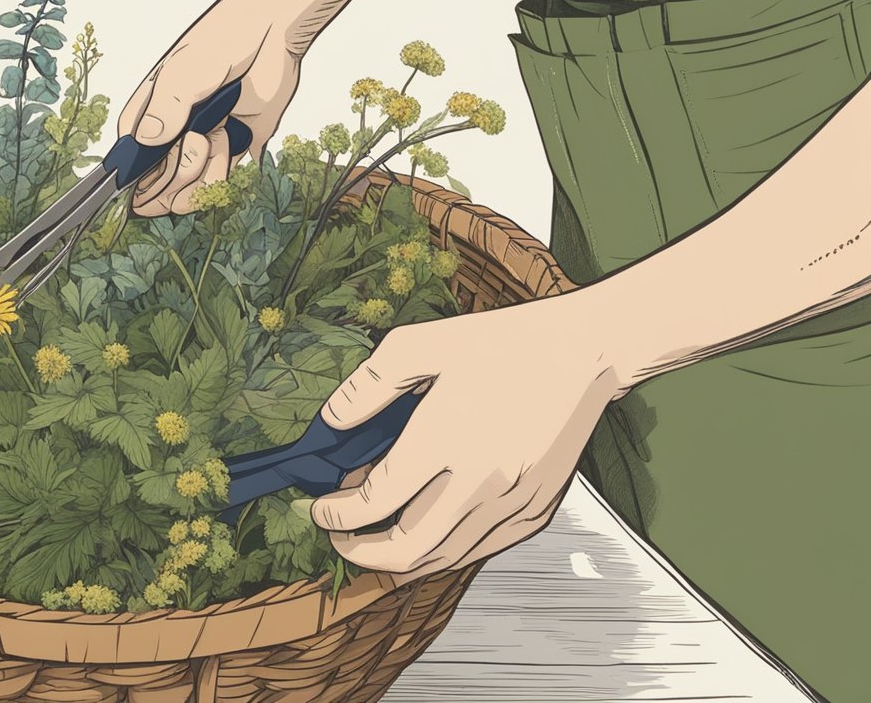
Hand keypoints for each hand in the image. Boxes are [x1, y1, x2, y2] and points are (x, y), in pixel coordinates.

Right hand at [119, 0, 300, 216]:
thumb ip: (168, 104)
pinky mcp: (231, 147)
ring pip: (188, 187)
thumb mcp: (187, 69)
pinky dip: (222, 174)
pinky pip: (217, 182)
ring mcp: (201, 140)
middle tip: (198, 141)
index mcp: (151, 109)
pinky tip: (231, 142)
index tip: (147, 181)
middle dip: (176, 174)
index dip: (135, 176)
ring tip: (217, 139)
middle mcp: (173, 129)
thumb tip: (146, 139)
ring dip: (202, 174)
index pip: (130, 155)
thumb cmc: (224, 38)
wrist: (274, 31)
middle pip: (158, 179)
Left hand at [311, 291, 625, 580]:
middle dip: (359, 552)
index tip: (319, 507)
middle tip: (338, 536)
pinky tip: (425, 531)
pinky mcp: (536, 512)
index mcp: (444, 440)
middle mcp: (478, 482)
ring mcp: (511, 503)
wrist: (586, 353)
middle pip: (404, 550)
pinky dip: (443, 552)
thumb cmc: (505, 344)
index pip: (373, 502)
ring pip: (442, 560)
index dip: (334, 514)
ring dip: (398, 559)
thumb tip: (331, 422)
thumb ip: (368, 386)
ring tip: (374, 539)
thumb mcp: (422, 344)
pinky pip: (478, 552)